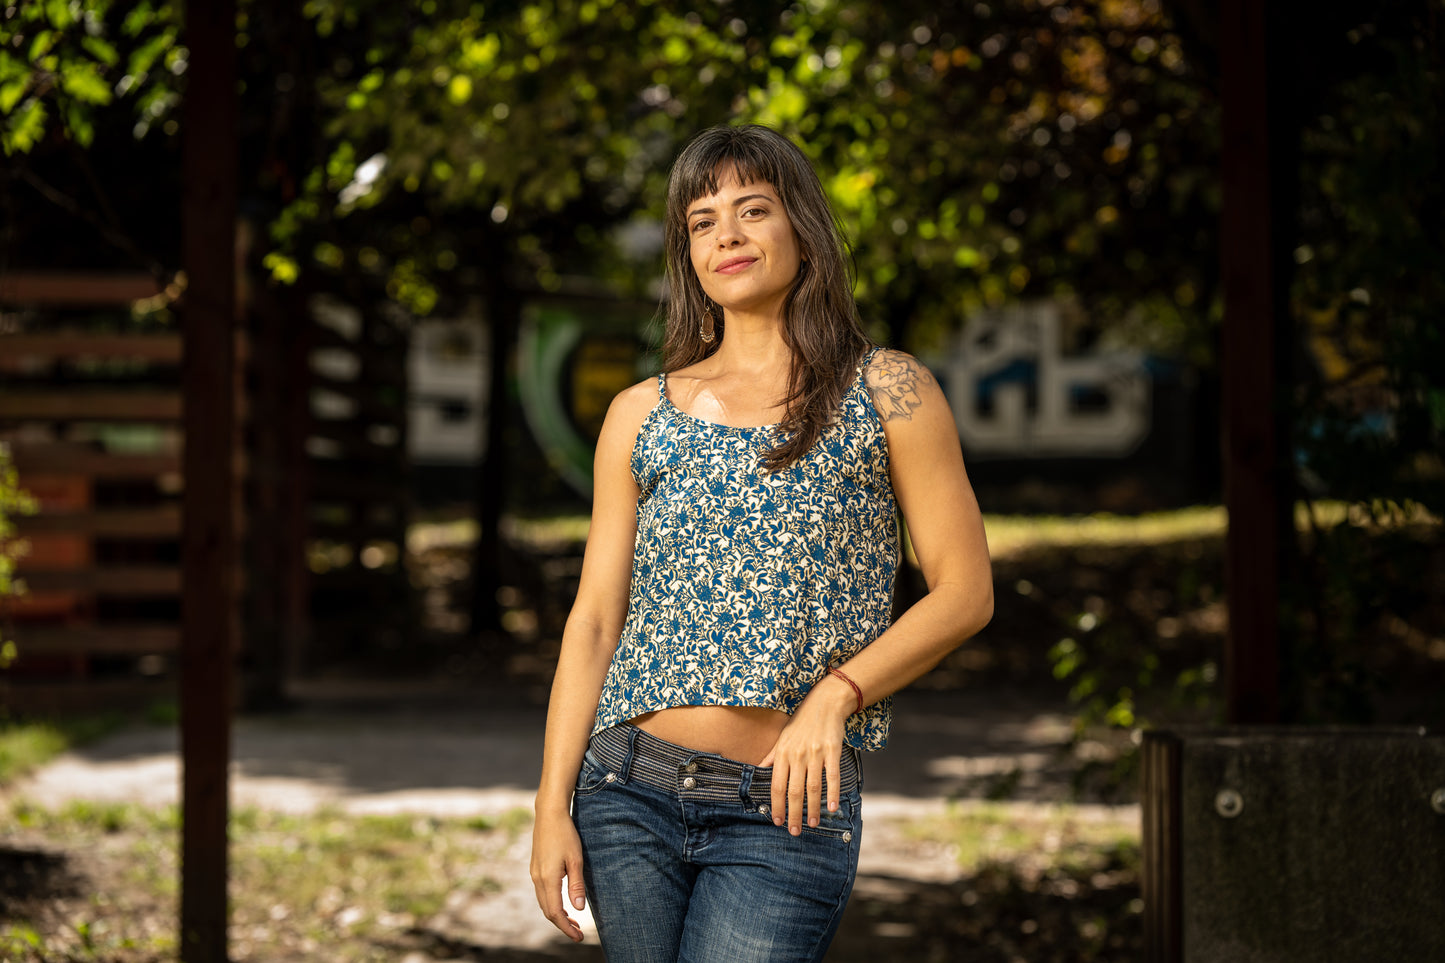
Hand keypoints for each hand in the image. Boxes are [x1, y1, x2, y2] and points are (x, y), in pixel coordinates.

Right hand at [529, 807, 586, 941]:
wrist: (549, 814)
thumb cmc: (565, 834)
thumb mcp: (575, 859)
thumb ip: (576, 885)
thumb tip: (578, 909)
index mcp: (548, 879)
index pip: (555, 913)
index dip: (566, 928)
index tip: (579, 937)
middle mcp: (537, 879)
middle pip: (547, 911)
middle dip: (562, 924)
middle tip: (579, 932)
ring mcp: (534, 873)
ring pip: (544, 903)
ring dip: (557, 915)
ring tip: (574, 921)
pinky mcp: (535, 868)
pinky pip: (542, 893)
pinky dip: (552, 903)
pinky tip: (563, 902)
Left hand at [760, 675, 854, 834]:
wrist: (824, 703)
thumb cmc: (801, 722)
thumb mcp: (782, 738)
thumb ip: (771, 757)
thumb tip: (756, 770)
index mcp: (782, 754)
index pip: (776, 786)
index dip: (776, 806)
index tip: (777, 821)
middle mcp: (797, 755)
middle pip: (794, 791)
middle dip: (793, 813)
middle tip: (795, 831)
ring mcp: (815, 753)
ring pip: (813, 787)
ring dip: (812, 808)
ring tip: (812, 824)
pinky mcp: (832, 751)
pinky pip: (832, 776)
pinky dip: (832, 793)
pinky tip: (832, 807)